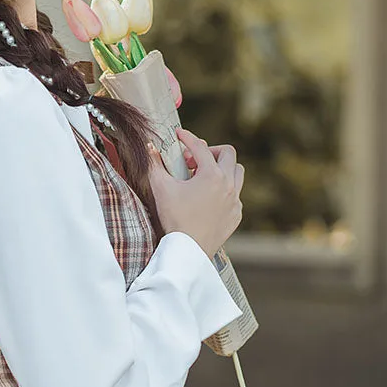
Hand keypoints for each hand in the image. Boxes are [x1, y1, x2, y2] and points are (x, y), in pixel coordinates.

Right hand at [146, 129, 244, 257]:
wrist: (188, 251)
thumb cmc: (175, 220)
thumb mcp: (161, 189)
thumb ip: (154, 165)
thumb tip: (149, 148)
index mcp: (211, 175)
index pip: (200, 147)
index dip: (187, 138)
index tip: (179, 135)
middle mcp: (228, 184)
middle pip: (227, 153)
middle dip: (211, 151)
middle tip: (194, 160)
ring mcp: (235, 200)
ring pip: (237, 172)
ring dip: (223, 168)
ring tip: (206, 176)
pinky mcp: (236, 215)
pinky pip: (236, 195)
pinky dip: (225, 191)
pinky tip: (210, 199)